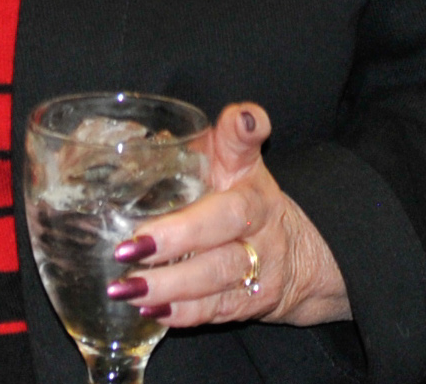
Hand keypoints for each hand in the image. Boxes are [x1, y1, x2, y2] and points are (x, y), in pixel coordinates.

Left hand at [104, 103, 349, 329]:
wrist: (301, 257)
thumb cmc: (248, 197)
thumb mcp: (242, 161)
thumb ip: (232, 134)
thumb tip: (242, 113)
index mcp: (252, 188)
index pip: (241, 165)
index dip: (233, 149)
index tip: (207, 155)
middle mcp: (259, 229)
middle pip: (223, 231)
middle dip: (175, 240)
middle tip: (127, 247)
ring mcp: (256, 270)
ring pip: (215, 279)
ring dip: (167, 287)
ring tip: (124, 288)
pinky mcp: (247, 306)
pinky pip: (215, 312)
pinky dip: (182, 314)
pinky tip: (148, 311)